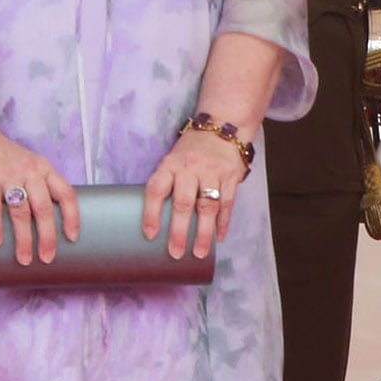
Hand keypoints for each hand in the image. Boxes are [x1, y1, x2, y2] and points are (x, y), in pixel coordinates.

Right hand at [0, 125, 78, 266]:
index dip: (72, 216)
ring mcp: (7, 175)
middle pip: (44, 208)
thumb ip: (35, 185)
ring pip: (20, 212)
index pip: (66, 193)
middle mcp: (30, 171)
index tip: (73, 237)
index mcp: (43, 168)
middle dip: (48, 236)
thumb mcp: (26, 165)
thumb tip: (44, 220)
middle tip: (48, 257)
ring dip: (23, 239)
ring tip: (25, 258)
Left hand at [143, 126, 247, 258]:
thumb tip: (157, 220)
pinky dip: (224, 222)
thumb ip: (167, 184)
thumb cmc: (191, 152)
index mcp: (170, 165)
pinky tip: (219, 237)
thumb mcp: (172, 161)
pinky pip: (228, 203)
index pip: (156, 190)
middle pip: (184, 203)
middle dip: (179, 231)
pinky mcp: (231, 175)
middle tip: (175, 253)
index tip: (150, 235)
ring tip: (200, 252)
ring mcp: (212, 171)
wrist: (222, 128)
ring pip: (208, 206)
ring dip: (204, 232)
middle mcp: (190, 168)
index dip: (151, 213)